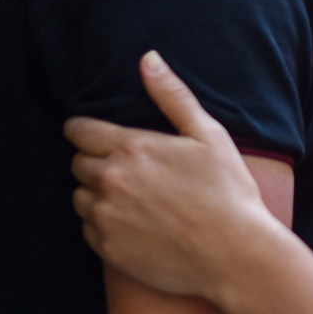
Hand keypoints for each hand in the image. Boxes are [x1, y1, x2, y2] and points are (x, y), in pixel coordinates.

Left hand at [67, 51, 280, 298]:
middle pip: (77, 164)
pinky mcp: (108, 250)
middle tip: (128, 170)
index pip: (78, 131)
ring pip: (80, 198)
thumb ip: (172, 95)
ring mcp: (106, 218)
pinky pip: (88, 230)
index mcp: (131, 148)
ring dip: (97, 194)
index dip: (85, 130)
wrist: (235, 254)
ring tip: (132, 199)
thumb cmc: (228, 191)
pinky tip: (134, 225)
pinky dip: (104, 225)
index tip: (94, 136)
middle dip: (95, 162)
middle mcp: (110, 181)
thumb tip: (148, 59)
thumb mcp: (208, 135)